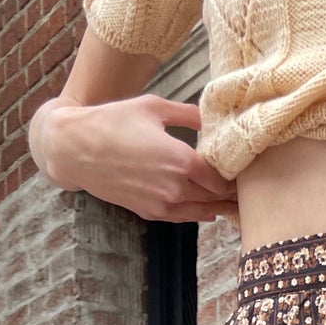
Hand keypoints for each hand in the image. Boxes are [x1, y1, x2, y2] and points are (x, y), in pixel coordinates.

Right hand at [30, 95, 237, 223]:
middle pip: (217, 197)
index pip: (223, 175)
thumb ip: (189, 114)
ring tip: (237, 203)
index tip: (248, 168)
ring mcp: (162, 205)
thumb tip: (214, 117)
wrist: (75, 150)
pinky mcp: (150, 213)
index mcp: (181, 161)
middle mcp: (175, 188)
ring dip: (220, 207)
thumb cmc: (113, 122)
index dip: (237, 173)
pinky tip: (209, 208)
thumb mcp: (154, 107)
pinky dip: (199, 213)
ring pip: (203, 212)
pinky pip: (184, 217)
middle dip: (233, 192)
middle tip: (250, 188)